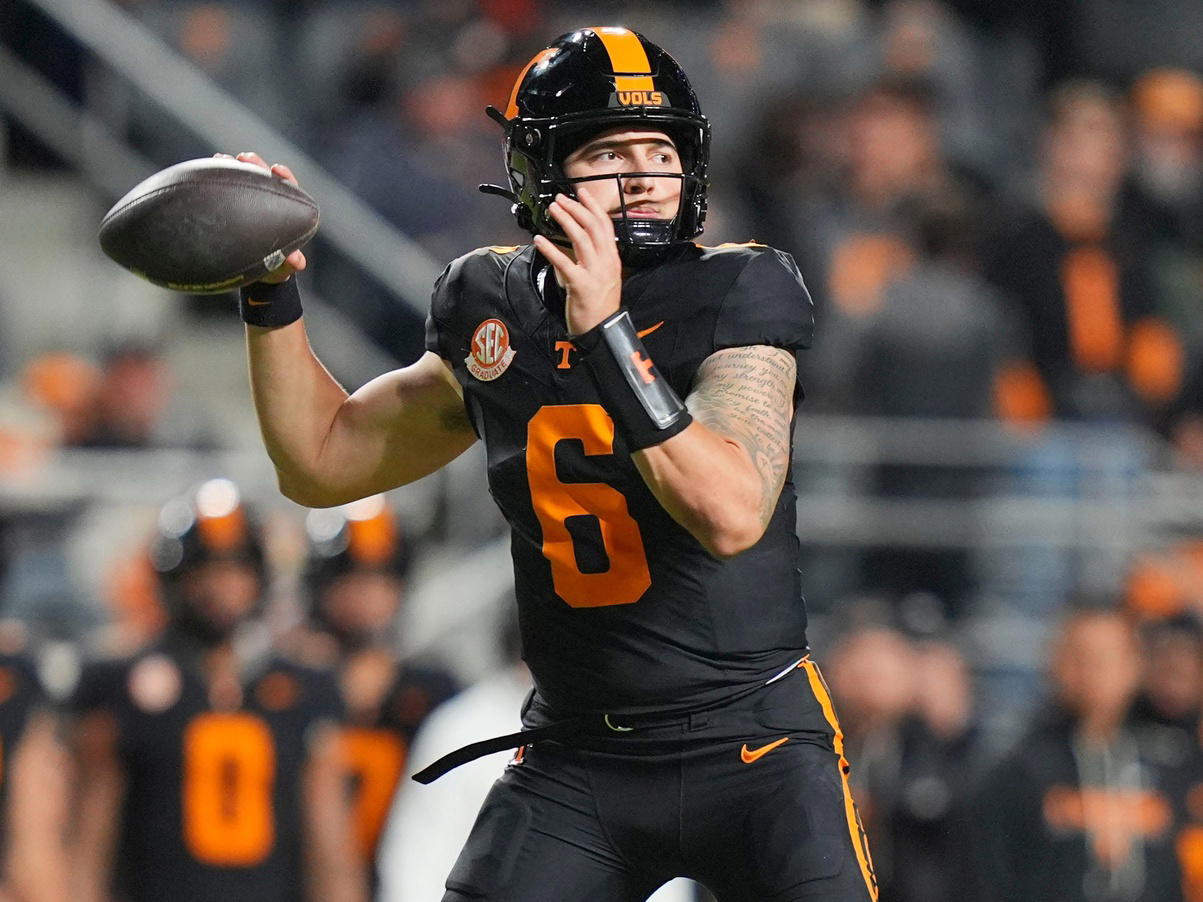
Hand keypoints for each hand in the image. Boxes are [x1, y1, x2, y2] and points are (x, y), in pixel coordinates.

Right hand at [215, 151, 307, 283]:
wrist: (252, 273)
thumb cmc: (272, 268)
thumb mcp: (280, 267)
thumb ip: (289, 263)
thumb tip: (297, 261)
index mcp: (285, 212)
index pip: (288, 189)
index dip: (284, 177)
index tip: (277, 170)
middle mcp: (267, 202)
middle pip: (264, 177)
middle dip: (255, 165)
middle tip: (244, 158)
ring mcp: (248, 201)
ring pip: (243, 178)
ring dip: (233, 167)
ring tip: (220, 158)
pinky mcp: (230, 204)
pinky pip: (224, 188)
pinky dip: (216, 177)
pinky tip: (205, 170)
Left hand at [532, 192, 620, 334]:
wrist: (602, 330)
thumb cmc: (600, 305)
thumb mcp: (604, 277)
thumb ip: (592, 259)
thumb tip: (573, 244)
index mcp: (612, 258)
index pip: (605, 225)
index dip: (593, 206)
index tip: (582, 193)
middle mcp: (606, 262)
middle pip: (592, 227)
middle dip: (576, 208)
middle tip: (560, 198)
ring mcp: (595, 273)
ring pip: (581, 239)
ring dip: (565, 220)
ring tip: (552, 210)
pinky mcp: (580, 285)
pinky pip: (564, 263)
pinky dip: (551, 249)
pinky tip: (539, 240)